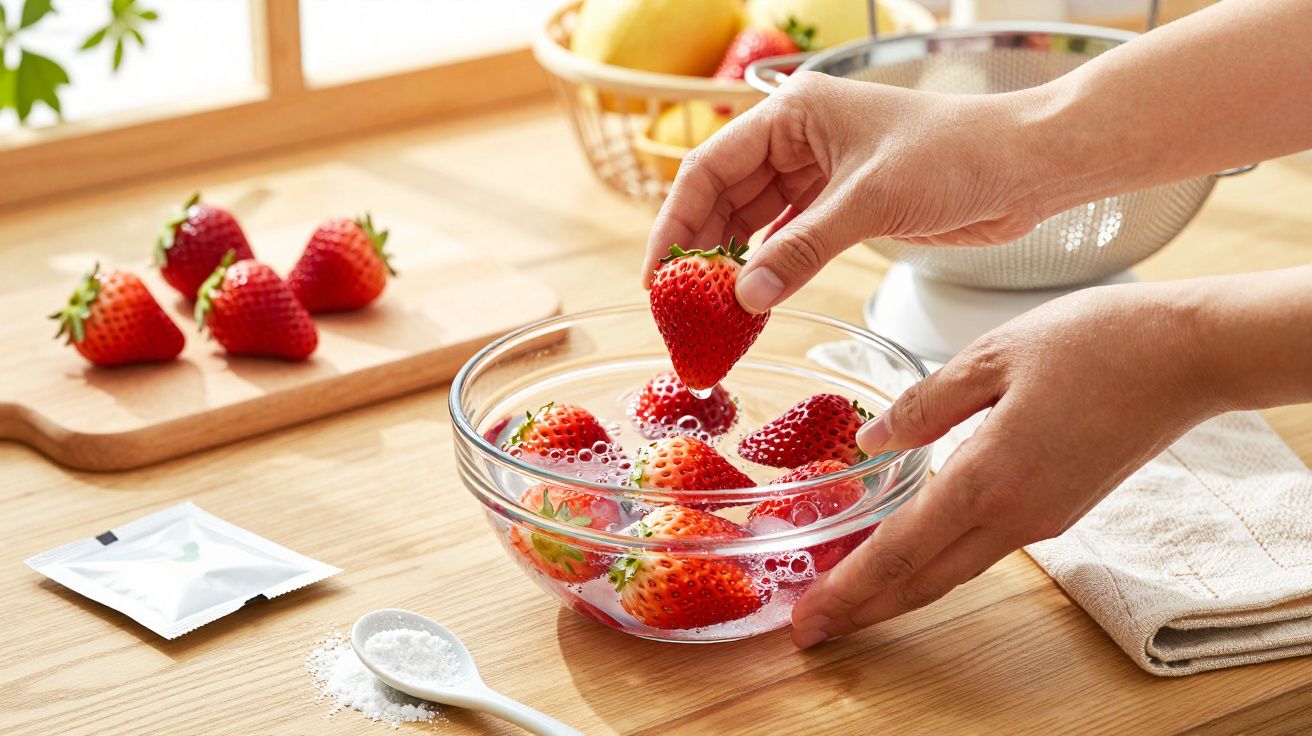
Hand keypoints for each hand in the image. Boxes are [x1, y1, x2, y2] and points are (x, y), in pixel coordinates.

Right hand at [642, 72, 1056, 311]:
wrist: (1028, 167)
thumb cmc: (959, 155)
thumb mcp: (869, 202)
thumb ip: (801, 251)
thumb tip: (743, 297)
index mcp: (793, 113)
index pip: (709, 167)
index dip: (675, 221)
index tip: (657, 273)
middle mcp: (799, 139)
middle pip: (725, 197)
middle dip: (700, 249)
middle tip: (678, 305)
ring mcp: (821, 174)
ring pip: (754, 223)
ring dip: (733, 265)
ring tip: (709, 312)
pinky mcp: (846, 206)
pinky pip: (788, 241)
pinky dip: (770, 270)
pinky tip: (753, 302)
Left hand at [789, 280, 1232, 647]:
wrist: (1188, 356)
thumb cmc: (1096, 343)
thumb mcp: (991, 357)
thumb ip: (924, 405)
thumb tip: (873, 441)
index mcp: (989, 478)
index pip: (901, 552)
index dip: (848, 589)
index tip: (806, 620)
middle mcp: (1016, 515)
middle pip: (925, 581)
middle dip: (864, 609)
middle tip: (811, 629)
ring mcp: (1042, 519)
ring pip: (955, 569)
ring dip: (898, 590)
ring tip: (849, 596)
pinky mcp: (1060, 509)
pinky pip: (983, 547)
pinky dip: (937, 560)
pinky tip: (911, 550)